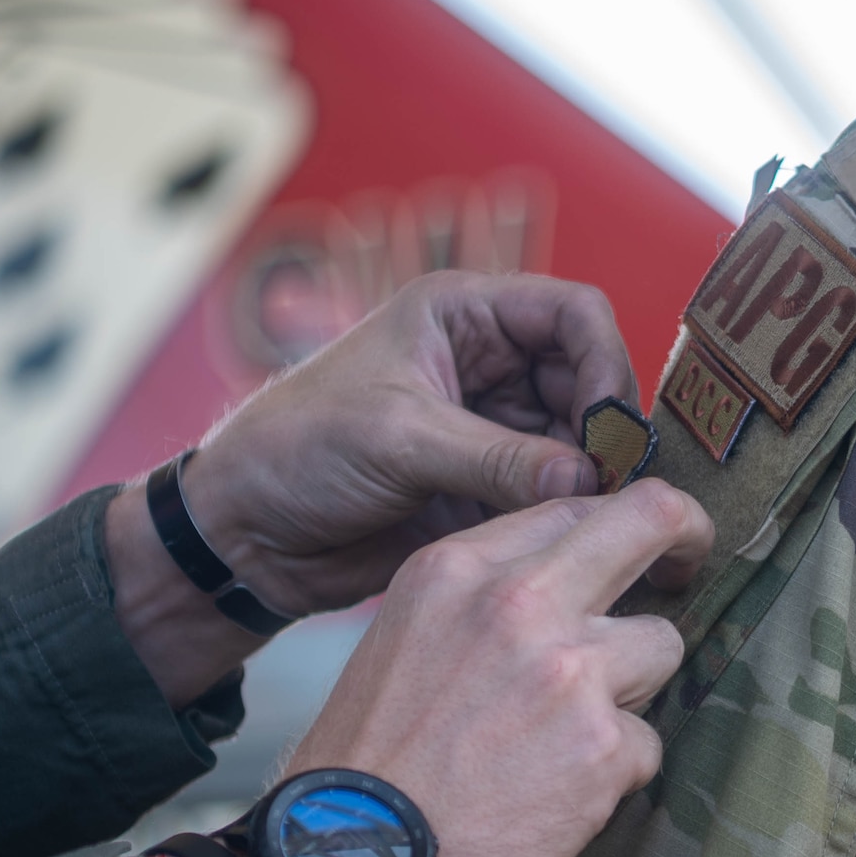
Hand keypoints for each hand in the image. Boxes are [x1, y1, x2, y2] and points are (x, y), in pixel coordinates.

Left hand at [104, 271, 638, 705]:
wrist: (243, 533)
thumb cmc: (298, 451)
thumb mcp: (399, 439)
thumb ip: (498, 457)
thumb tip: (590, 480)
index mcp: (462, 315)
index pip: (572, 314)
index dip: (604, 362)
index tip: (607, 427)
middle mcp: (486, 364)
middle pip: (588, 381)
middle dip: (604, 431)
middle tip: (611, 489)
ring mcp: (489, 429)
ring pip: (577, 444)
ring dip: (591, 480)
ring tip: (594, 521)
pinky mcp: (485, 489)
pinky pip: (551, 495)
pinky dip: (568, 517)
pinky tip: (573, 543)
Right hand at [163, 478, 711, 856]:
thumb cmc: (362, 768)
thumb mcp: (400, 640)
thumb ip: (477, 605)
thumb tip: (555, 594)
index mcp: (456, 569)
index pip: (570, 507)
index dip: (608, 529)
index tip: (629, 553)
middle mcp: (519, 602)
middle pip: (651, 520)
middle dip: (683, 539)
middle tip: (689, 565)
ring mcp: (569, 671)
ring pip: (663, 644)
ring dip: (631, 689)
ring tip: (567, 739)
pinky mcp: (604, 748)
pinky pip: (646, 744)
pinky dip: (612, 774)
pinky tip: (552, 800)